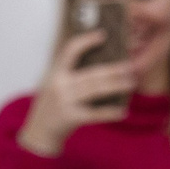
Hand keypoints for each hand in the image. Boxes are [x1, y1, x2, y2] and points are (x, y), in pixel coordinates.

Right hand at [18, 31, 135, 156]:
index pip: (70, 51)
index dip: (86, 41)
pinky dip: (110, 113)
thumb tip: (100, 64)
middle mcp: (60, 85)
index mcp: (55, 74)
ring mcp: (65, 102)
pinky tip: (123, 112)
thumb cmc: (50, 106)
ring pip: (96, 90)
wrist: (38, 133)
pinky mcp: (71, 118)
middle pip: (91, 74)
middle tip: (130, 66)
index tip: (103, 35)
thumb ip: (69, 74)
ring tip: (131, 83)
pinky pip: (95, 114)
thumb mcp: (53, 85)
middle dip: (113, 70)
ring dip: (116, 86)